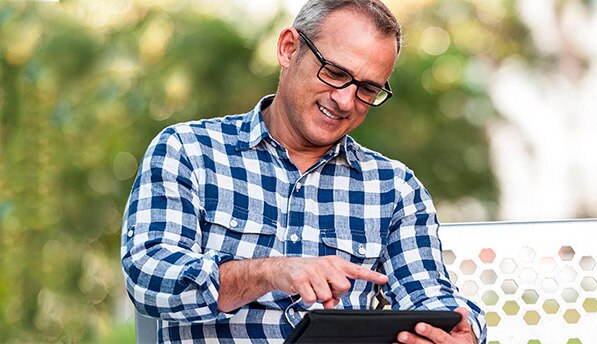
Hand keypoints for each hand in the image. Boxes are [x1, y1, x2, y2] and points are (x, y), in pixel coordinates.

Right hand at [266, 256, 387, 307]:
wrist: (280, 268)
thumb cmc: (306, 273)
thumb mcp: (322, 277)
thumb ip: (333, 289)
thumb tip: (332, 303)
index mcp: (334, 262)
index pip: (356, 270)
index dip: (371, 275)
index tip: (384, 279)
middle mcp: (325, 265)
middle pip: (343, 287)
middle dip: (335, 293)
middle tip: (324, 288)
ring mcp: (313, 271)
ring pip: (326, 296)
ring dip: (319, 297)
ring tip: (311, 287)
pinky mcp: (301, 279)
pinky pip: (312, 299)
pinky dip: (307, 299)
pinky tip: (302, 290)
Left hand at [396, 307, 477, 343]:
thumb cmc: (461, 342)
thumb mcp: (464, 331)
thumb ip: (461, 321)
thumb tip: (462, 310)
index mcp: (453, 343)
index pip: (440, 337)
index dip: (430, 331)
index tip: (419, 325)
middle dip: (414, 341)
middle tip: (402, 334)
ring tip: (395, 342)